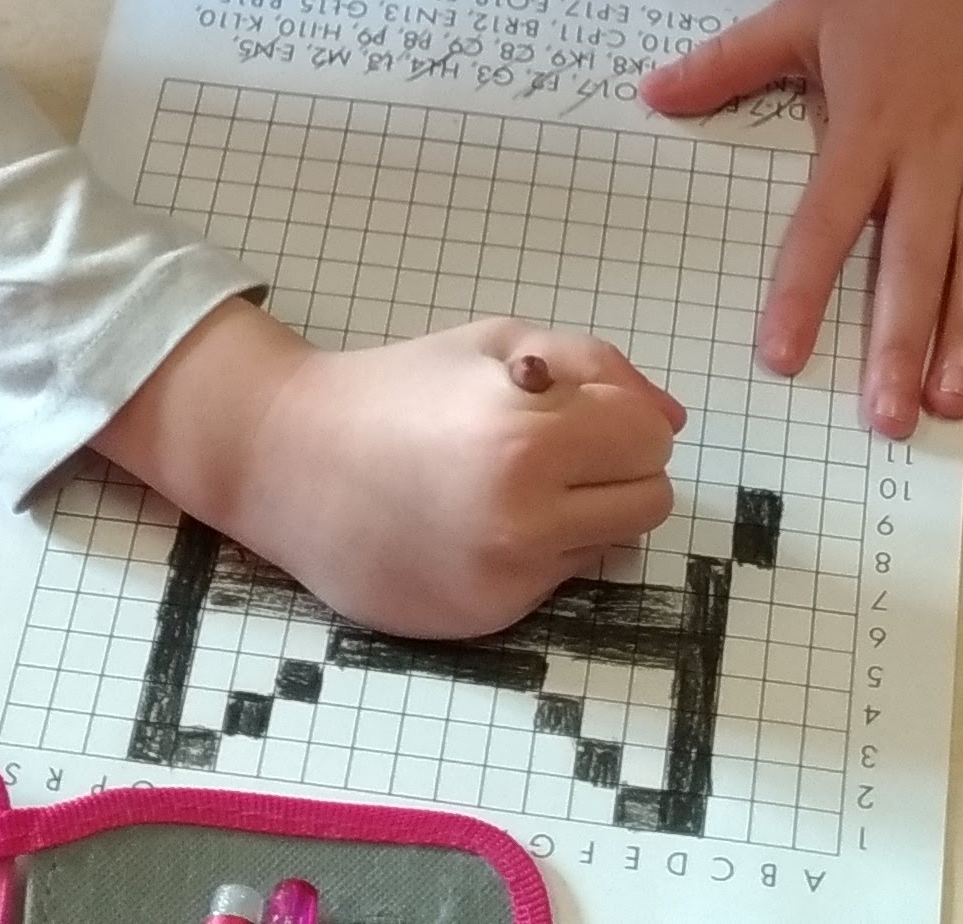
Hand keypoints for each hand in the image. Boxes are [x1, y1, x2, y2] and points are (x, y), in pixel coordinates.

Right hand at [96, 299, 686, 637]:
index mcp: (528, 437)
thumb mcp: (496, 342)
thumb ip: (597, 368)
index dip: (622, 415)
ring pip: (612, 547)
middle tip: (556, 447)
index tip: (578, 407)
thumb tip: (672, 420)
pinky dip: (538, 553)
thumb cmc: (396, 389)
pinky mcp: (486, 621)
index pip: (651, 439)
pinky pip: (557, 582)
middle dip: (617, 467)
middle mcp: (524, 520)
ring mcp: (506, 579)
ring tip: (516, 486)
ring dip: (586, 513)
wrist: (290, 463)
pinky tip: (476, 526)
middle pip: (649, 500)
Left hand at [640, 0, 962, 435]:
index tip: (784, 358)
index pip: (827, 223)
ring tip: (960, 399)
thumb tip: (650, 93)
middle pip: (914, 260)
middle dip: (900, 343)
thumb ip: (728, 63)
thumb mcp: (802, 11)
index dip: (804, 292)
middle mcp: (937, 149)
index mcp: (869, 125)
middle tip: (889, 421)